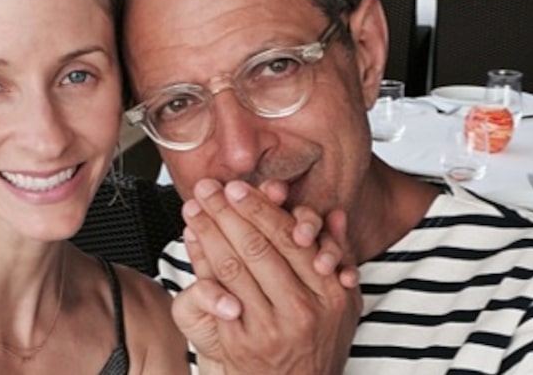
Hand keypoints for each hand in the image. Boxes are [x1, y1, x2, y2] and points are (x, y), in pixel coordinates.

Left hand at [171, 179, 361, 374]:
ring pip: (234, 265)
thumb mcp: (341, 305)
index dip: (260, 208)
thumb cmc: (315, 343)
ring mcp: (270, 328)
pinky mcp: (241, 343)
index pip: (289, 238)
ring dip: (209, 230)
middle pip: (258, 246)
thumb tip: (336, 215)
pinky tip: (191, 239)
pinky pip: (217, 292)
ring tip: (194, 205)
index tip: (238, 187)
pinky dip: (201, 261)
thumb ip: (339, 256)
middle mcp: (302, 310)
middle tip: (209, 187)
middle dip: (228, 211)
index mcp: (330, 293)